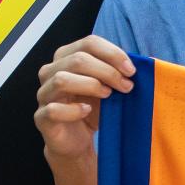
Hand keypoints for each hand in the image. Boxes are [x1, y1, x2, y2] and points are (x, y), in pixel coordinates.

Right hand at [34, 35, 134, 163]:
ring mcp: (44, 94)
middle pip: (78, 59)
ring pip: (62, 80)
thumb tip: (142, 63)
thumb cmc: (91, 109)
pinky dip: (74, 110)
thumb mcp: (107, 87)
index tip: (131, 70)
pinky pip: (54, 109)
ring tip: (108, 95)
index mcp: (66, 57)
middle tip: (126, 86)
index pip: (89, 43)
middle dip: (107, 71)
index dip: (112, 53)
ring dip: (91, 85)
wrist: (76, 141)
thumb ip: (118, 73)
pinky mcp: (42, 117)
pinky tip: (87, 111)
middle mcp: (51, 71)